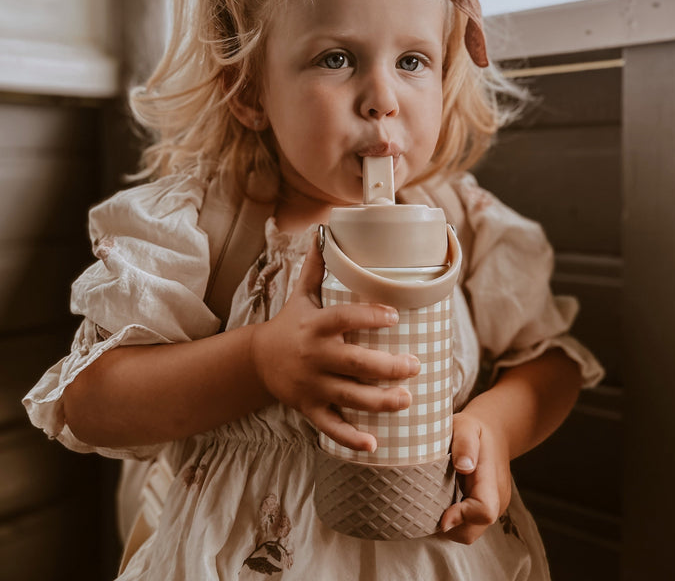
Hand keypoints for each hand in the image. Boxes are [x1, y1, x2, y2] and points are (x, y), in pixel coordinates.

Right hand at [251, 236, 420, 450]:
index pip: (344, 318)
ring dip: (380, 402)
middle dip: (387, 367)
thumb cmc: (290, 323)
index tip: (395, 316)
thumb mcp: (302, 294)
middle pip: (354, 364)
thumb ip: (317, 266)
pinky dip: (350, 438)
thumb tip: (327, 229)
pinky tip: (374, 445)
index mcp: (316, 326)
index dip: (369, 317)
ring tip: (408, 400)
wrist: (258, 360)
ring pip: (349, 397)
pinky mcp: (309, 408)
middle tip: (415, 366)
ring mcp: (312, 385)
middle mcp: (315, 356)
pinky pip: (330, 426)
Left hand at [439, 408, 512, 543]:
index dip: (461, 517)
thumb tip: (463, 466)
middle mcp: (497, 498)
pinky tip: (441, 500)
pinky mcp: (487, 507)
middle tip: (427, 506)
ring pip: (469, 532)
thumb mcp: (466, 425)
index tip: (440, 513)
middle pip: (472, 531)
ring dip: (450, 524)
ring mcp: (494, 506)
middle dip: (448, 526)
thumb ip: (464, 444)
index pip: (484, 511)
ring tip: (433, 501)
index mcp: (491, 479)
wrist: (494, 430)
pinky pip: (469, 524)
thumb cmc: (474, 428)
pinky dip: (454, 519)